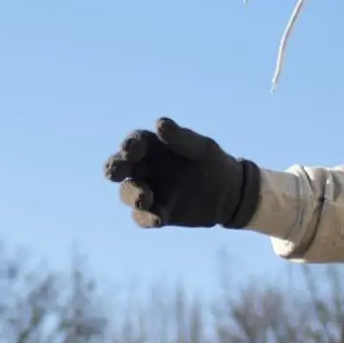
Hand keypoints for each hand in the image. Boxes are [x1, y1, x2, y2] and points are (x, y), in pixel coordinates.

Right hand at [102, 117, 262, 229]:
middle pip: (120, 168)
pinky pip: (142, 217)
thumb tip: (159, 123)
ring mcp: (148, 191)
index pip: (135, 143)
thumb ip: (179, 138)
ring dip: (132, 195)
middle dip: (114, 168)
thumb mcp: (201, 149)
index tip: (131, 150)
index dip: (129, 146)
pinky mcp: (156, 213)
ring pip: (128, 193)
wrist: (229, 194)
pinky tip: (159, 218)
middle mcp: (145, 168)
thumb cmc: (213, 163)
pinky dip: (147, 218)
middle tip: (116, 172)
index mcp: (153, 147)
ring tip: (145, 199)